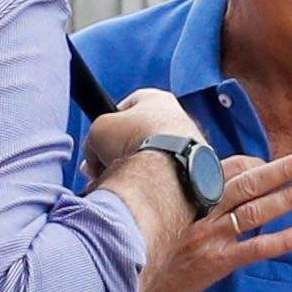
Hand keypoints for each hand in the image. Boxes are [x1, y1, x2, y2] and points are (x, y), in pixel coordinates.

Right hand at [81, 86, 198, 177]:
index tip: (101, 142)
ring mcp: (192, 145)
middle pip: (142, 135)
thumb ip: (94, 141)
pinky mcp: (197, 171)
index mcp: (158, 99)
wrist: (167, 173)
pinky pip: (168, 176)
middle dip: (120, 152)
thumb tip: (94, 162)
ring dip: (137, 169)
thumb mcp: (98, 132)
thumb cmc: (135, 142)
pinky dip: (154, 183)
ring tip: (121, 183)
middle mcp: (179, 118)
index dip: (110, 125)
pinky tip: (141, 192)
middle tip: (104, 167)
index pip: (128, 107)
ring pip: (155, 158)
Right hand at [140, 149, 291, 291]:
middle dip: (284, 170)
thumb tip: (180, 177)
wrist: (122, 281)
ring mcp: (211, 236)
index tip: (270, 166)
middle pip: (249, 183)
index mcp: (188, 193)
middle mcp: (202, 210)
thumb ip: (169, 190)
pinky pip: (256, 248)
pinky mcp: (216, 262)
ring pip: (257, 211)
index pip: (228, 168)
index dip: (255, 164)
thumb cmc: (133, 242)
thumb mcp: (145, 205)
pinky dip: (284, 240)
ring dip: (289, 197)